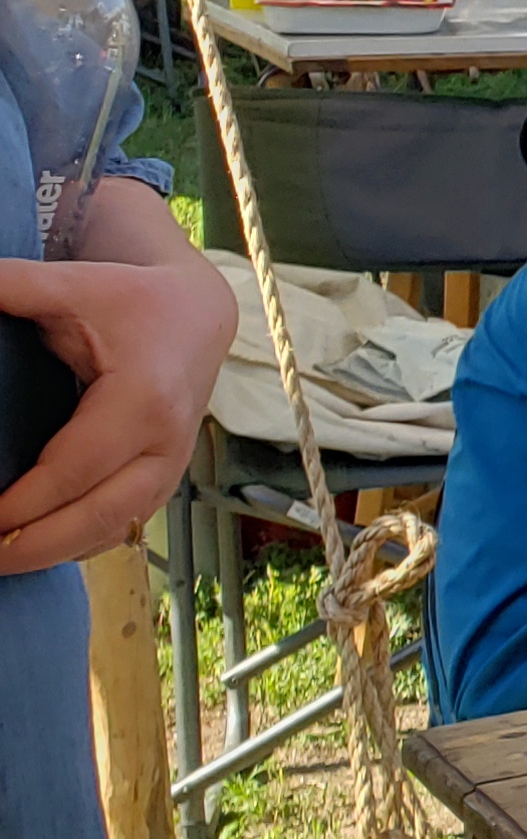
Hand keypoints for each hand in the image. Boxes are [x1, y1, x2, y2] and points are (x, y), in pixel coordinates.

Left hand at [0, 250, 233, 573]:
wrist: (197, 315)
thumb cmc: (129, 301)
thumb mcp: (71, 286)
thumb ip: (13, 285)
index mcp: (143, 401)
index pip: (72, 472)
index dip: (21, 505)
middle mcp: (165, 444)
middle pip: (96, 517)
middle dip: (30, 546)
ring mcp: (170, 468)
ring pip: (111, 532)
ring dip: (50, 554)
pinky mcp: (165, 481)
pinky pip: (119, 528)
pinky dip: (75, 546)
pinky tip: (32, 549)